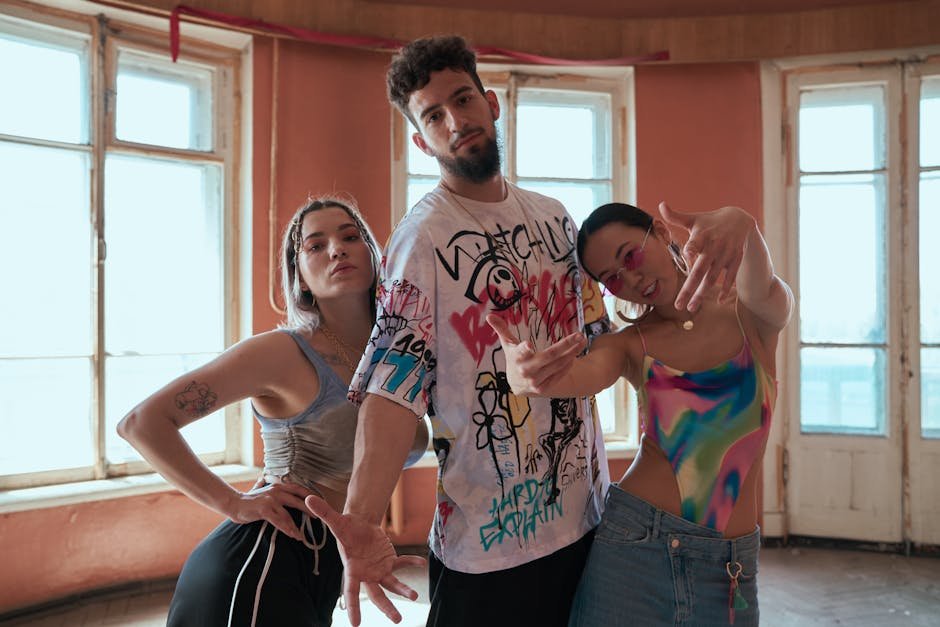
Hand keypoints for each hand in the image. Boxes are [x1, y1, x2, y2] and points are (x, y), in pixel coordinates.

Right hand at [227, 480, 313, 540]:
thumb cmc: (247, 499)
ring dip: (295, 526)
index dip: (310, 496)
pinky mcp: (264, 509)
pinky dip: (286, 529)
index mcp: (279, 486)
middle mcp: (276, 491)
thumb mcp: (259, 490)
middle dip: (309, 510)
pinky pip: (279, 521)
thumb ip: (263, 485)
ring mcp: (270, 499)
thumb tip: (262, 478)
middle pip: (298, 500)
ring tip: (301, 536)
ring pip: (288, 514)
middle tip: (318, 519)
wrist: (233, 503)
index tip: (320, 503)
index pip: (299, 489)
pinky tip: (292, 535)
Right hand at [305, 495, 425, 625]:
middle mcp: (366, 573)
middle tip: (397, 619)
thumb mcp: (336, 521)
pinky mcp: (389, 560)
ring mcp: (379, 569)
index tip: (355, 624)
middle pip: (377, 594)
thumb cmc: (346, 528)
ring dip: (403, 589)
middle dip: (386, 607)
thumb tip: (310, 498)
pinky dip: (411, 562)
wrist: (358, 525)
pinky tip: (422, 562)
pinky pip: (402, 562)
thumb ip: (324, 513)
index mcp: (352, 569)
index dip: (353, 606)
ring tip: (414, 596)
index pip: (350, 590)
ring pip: (392, 583)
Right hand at [486, 314, 585, 395]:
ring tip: (582, 342)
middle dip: (566, 345)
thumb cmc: (514, 359)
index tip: (528, 344)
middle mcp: (526, 370)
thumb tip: (489, 315)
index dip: (524, 349)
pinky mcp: (544, 388)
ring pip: (558, 365)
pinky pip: (559, 374)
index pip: (520, 352)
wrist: (517, 385)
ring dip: (572, 353)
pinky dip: (567, 365)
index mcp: (516, 357)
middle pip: (549, 356)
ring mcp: (536, 381)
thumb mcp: (507, 345)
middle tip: (580, 335)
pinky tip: (574, 355)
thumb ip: (501, 330)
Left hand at [659, 202, 755, 311]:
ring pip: (712, 277)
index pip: (695, 243)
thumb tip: (661, 204)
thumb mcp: (693, 218)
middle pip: (700, 270)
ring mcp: (726, 254)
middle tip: (678, 306)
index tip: (687, 254)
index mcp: (702, 235)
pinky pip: (730, 277)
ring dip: (702, 294)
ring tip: (691, 307)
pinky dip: (726, 289)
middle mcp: (714, 246)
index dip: (692, 248)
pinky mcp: (736, 260)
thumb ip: (675, 216)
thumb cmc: (709, 221)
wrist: (740, 219)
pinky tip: (719, 301)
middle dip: (689, 289)